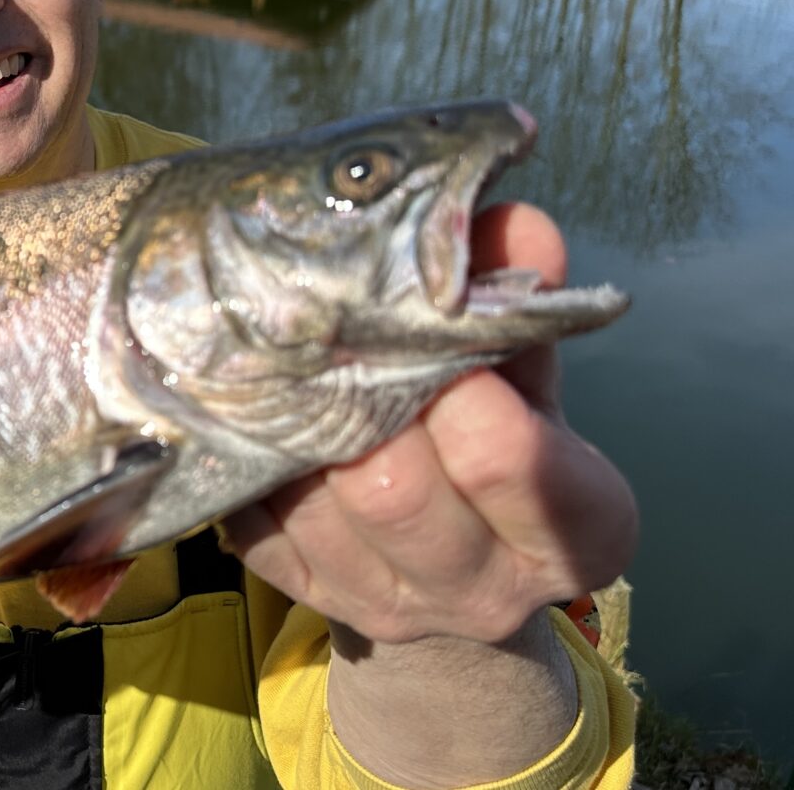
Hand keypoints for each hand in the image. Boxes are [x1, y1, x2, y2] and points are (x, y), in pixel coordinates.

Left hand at [220, 202, 638, 646]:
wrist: (442, 556)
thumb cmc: (489, 430)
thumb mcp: (523, 372)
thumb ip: (519, 299)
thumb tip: (513, 221)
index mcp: (573, 533)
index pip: (516, 467)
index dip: (466, 393)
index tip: (433, 328)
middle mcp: (485, 591)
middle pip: (393, 489)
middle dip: (360, 400)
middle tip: (339, 334)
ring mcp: (387, 604)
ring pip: (314, 503)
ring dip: (295, 422)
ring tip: (293, 361)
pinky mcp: (305, 596)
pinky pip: (255, 520)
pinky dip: (252, 456)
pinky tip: (259, 412)